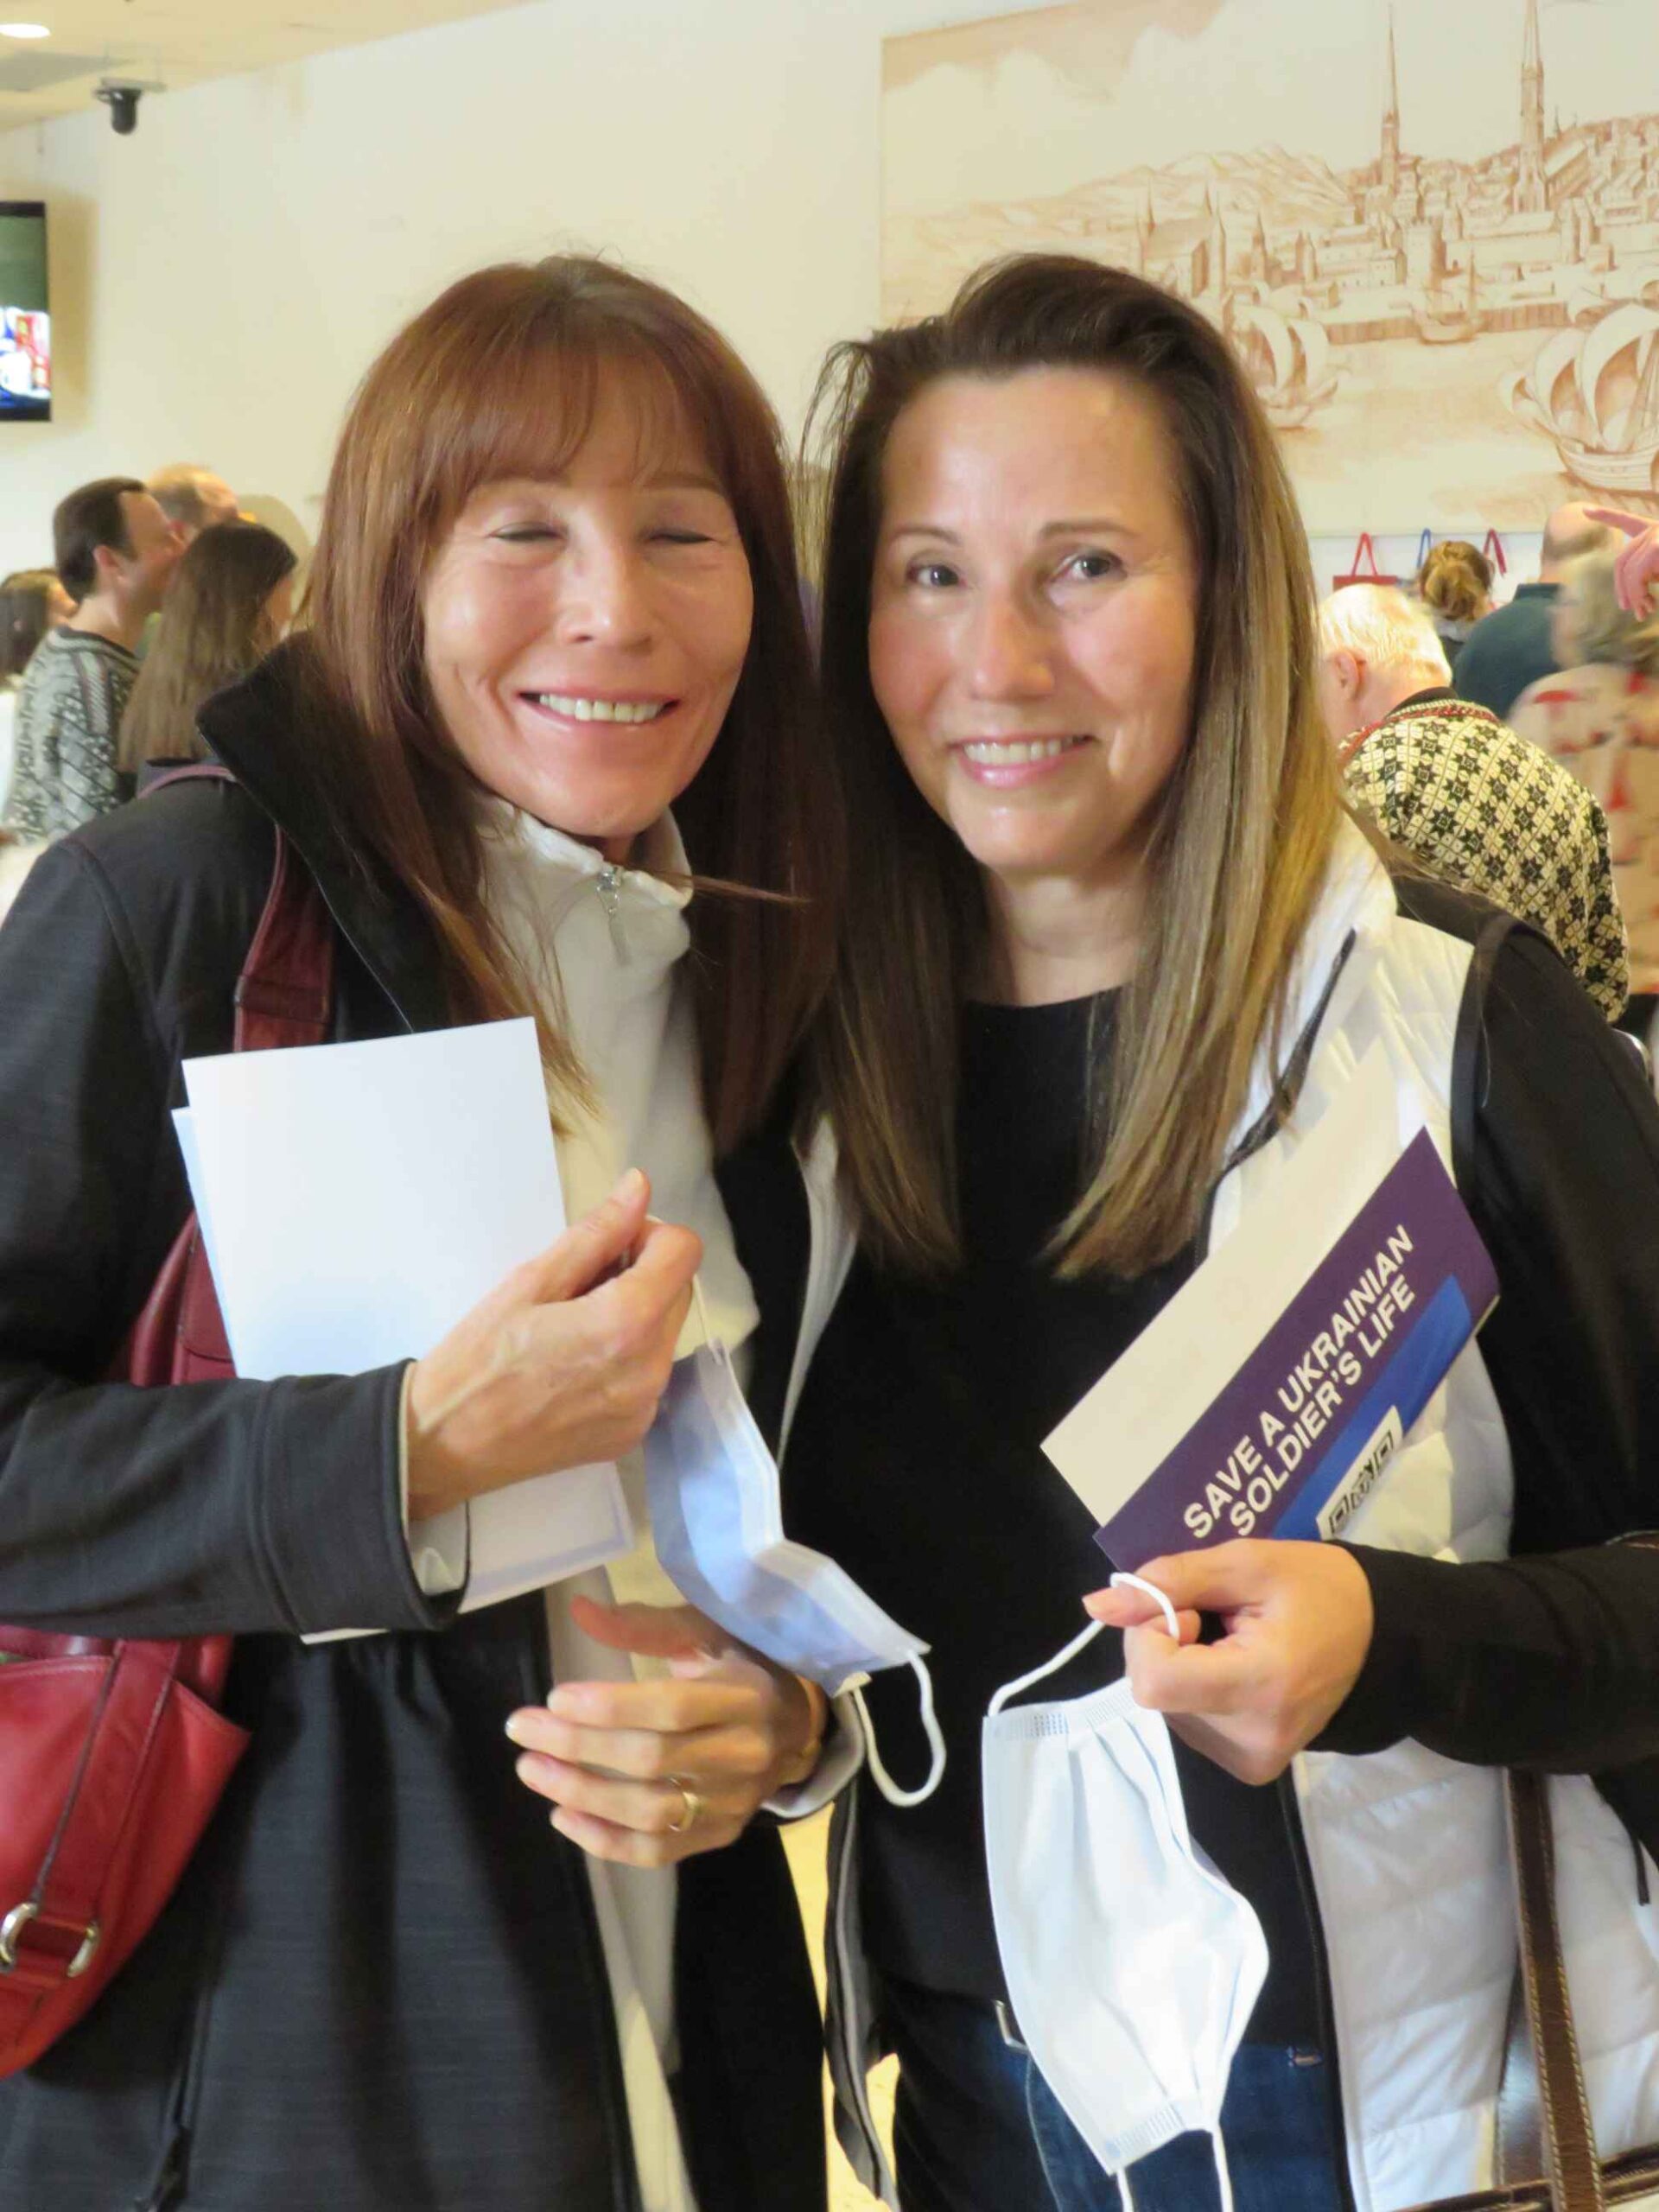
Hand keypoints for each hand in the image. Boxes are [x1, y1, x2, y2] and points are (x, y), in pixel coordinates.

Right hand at [406, 1169, 699, 1517]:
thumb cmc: (476, 1357)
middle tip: (580, 1283)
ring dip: (635, 1316)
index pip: (684, 1251)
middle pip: (678, 1292)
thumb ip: (596, 1234)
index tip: (607, 1247)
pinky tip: (574, 1365)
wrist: (444, 1444)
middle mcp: (651, 1370)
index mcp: (627, 1324)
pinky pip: (648, 1375)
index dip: (649, 1234)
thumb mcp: (530, 1281)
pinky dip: (625, 1358)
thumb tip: (639, 1187)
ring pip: (665, 1334)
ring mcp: (645, 1408)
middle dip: (642, 1274)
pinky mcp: (633, 1434)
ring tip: (572, 1326)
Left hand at [505, 1595, 828, 1865]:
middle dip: (578, 1747)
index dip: (608, 1707)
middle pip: (651, 1761)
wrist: (797, 1726)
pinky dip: (605, 1841)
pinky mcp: (720, 1835)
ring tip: (532, 1770)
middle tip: (522, 1730)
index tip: (553, 1698)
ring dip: (582, 1795)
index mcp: (745, 1695)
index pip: (671, 1708)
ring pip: (650, 1812)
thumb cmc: (741, 1666)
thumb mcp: (705, 1633)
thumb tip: (579, 1609)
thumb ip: (645, 1626)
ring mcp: (733, 1803)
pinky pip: (657, 1852)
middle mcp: (745, 1753)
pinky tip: (563, 1817)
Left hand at [1084, 1541, 1374, 1784]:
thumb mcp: (1246, 1563)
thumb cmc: (1319, 1588)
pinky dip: (1195, 1686)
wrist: (1382, 1638)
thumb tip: (1096, 1605)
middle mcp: (1251, 1741)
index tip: (1191, 1610)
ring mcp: (1251, 1762)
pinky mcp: (1250, 1768)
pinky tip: (1237, 1667)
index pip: (1153, 1680)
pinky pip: (1188, 1720)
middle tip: (1214, 1617)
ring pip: (1165, 1706)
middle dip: (1164, 1642)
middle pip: (1154, 1690)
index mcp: (1258, 1688)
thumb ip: (1170, 1582)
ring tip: (1234, 1641)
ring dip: (1179, 1664)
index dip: (1151, 1635)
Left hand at [1585, 509, 1658, 616]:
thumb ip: (1651, 572)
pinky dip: (1639, 592)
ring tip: (1646, 611)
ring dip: (1634, 594)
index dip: (1606, 515)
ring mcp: (1657, 534)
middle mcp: (1655, 528)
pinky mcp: (1657, 546)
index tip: (1586, 510)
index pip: (1626, 520)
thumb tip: (1636, 596)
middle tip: (1629, 609)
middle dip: (1622, 587)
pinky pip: (1637, 574)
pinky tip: (1646, 606)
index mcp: (1655, 528)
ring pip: (1629, 570)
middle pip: (1622, 560)